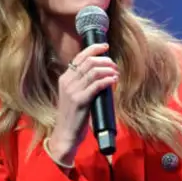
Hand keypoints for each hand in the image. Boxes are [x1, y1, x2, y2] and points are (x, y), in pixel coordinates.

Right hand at [49, 43, 118, 163]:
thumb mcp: (74, 94)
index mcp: (65, 78)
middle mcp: (67, 82)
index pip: (80, 57)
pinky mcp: (79, 101)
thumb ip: (83, 83)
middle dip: (105, 60)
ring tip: (116, 73)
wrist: (66, 134)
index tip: (106, 46)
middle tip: (115, 65)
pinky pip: (96, 85)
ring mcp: (72, 91)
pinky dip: (107, 80)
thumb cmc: (74, 115)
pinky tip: (114, 80)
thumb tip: (101, 71)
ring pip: (93, 71)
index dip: (94, 49)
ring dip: (108, 69)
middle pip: (88, 61)